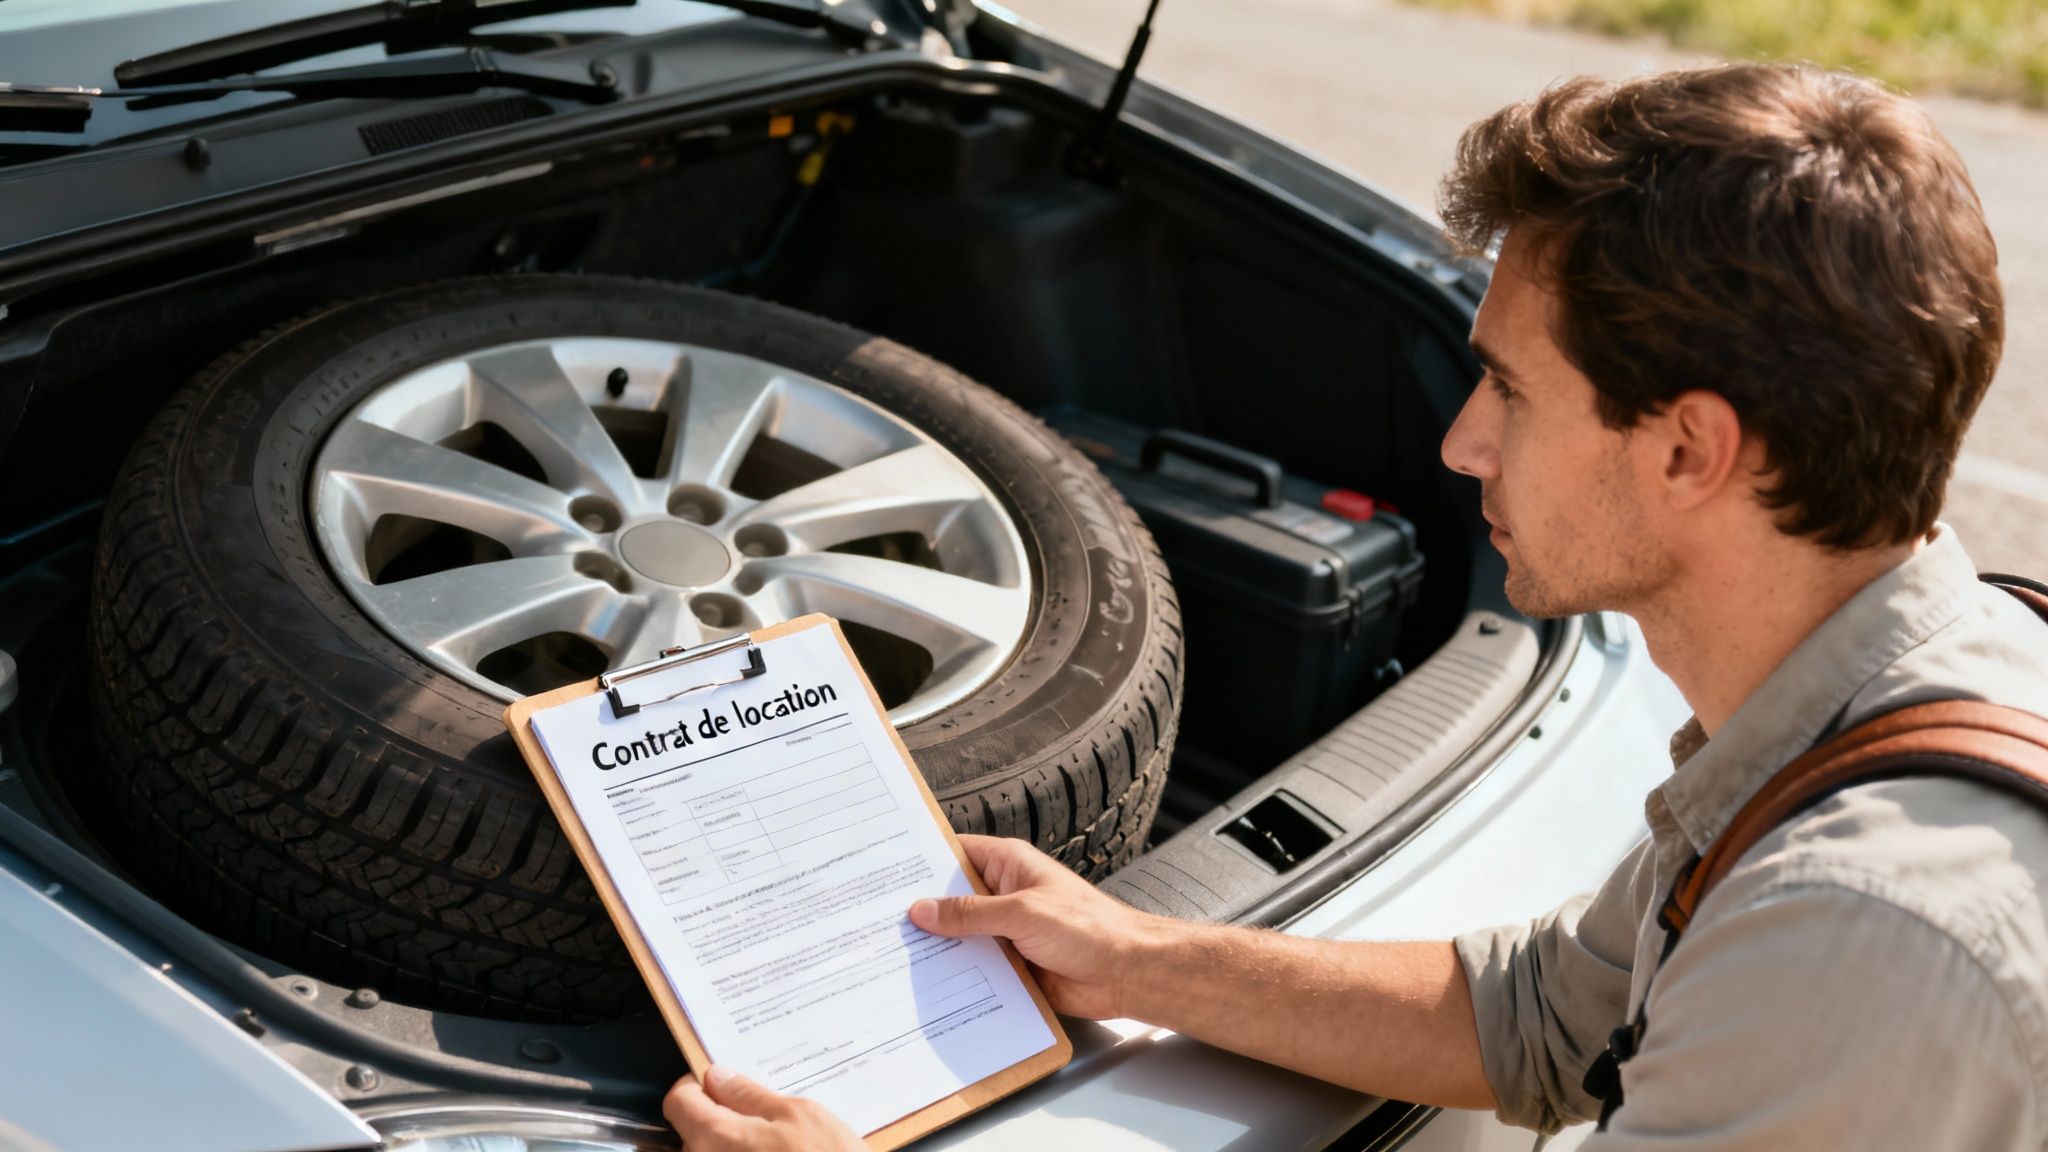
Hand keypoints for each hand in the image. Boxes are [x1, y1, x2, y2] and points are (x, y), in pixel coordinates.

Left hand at [663, 1065, 863, 1151]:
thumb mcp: (798, 1115)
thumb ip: (750, 1095)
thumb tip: (718, 1077)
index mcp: (714, 1137)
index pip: (678, 1100)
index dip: (697, 1085)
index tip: (720, 1084)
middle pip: (692, 1130)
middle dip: (720, 1117)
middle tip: (762, 1118)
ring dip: (734, 1145)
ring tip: (776, 1147)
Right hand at [909, 833, 1170, 1019]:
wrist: (1126, 973)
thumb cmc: (1089, 928)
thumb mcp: (1023, 913)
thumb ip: (971, 913)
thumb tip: (923, 909)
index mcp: (1008, 864)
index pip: (953, 854)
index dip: (920, 861)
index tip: (883, 871)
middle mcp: (1003, 894)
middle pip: (950, 899)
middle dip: (920, 910)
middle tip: (876, 919)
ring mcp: (1004, 931)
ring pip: (958, 936)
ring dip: (936, 947)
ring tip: (890, 955)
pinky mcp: (1009, 965)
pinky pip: (973, 968)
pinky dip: (954, 975)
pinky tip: (926, 985)